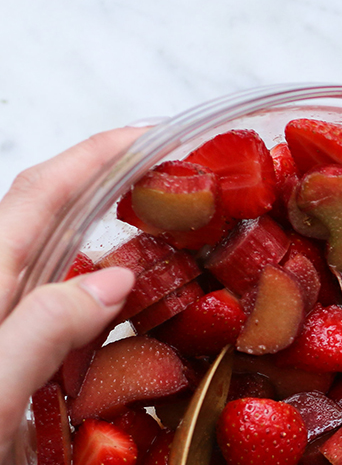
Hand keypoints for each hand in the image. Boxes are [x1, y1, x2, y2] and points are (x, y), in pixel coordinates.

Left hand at [0, 128, 141, 459]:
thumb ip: (46, 330)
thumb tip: (116, 278)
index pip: (44, 193)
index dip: (99, 155)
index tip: (156, 134)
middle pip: (43, 213)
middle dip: (107, 183)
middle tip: (176, 185)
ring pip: (45, 259)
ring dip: (101, 236)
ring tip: (162, 239)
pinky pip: (47, 306)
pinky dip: (90, 293)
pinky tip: (117, 316)